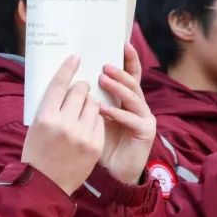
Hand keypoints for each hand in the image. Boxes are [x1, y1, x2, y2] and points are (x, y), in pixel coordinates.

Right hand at [22, 55, 105, 194]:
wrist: (45, 185)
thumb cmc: (37, 151)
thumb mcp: (36, 126)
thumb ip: (50, 106)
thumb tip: (65, 86)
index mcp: (44, 117)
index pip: (59, 85)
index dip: (68, 68)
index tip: (76, 57)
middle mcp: (64, 124)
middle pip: (80, 91)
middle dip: (81, 88)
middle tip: (79, 90)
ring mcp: (82, 135)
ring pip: (93, 104)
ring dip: (89, 103)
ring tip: (81, 112)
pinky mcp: (95, 145)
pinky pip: (99, 121)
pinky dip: (94, 120)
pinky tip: (86, 127)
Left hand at [97, 43, 156, 184]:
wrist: (112, 173)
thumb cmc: (99, 144)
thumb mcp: (91, 118)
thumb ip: (88, 101)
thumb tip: (71, 80)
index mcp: (126, 100)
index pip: (129, 76)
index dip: (129, 60)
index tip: (122, 44)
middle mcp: (138, 106)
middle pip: (133, 82)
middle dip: (120, 71)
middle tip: (105, 64)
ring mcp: (144, 118)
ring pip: (134, 97)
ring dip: (118, 87)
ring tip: (103, 79)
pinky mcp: (145, 132)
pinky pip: (132, 119)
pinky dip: (118, 113)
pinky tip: (104, 110)